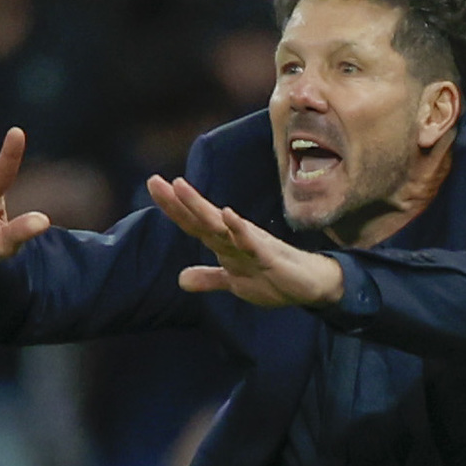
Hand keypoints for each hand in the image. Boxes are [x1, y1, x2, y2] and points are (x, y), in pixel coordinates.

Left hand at [146, 174, 345, 308]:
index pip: (194, 223)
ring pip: (221, 224)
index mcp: (226, 243)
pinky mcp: (270, 256)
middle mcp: (236, 238)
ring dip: (200, 207)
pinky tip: (226, 214)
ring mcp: (252, 245)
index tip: (153, 184)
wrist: (312, 285)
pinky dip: (239, 228)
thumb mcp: (236, 282)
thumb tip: (181, 279)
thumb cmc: (275, 278)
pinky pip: (252, 242)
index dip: (173, 207)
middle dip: (179, 200)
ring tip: (180, 187)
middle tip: (154, 180)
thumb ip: (210, 278)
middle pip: (202, 218)